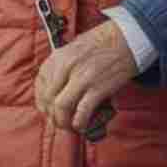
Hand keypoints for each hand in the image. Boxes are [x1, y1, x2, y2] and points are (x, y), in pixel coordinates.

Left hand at [34, 21, 134, 135]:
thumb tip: (56, 90)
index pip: (40, 85)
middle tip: (59, 122)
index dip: (42, 102)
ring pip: (60, 107)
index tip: (49, 110)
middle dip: (51, 115)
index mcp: (58, 57)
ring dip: (62, 122)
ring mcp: (81, 77)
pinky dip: (79, 122)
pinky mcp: (97, 88)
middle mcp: (66, 67)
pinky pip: (82, 111)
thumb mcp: (73, 50)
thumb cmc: (101, 45)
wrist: (127, 39)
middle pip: (47, 99)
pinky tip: (81, 126)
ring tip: (69, 126)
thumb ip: (62, 67)